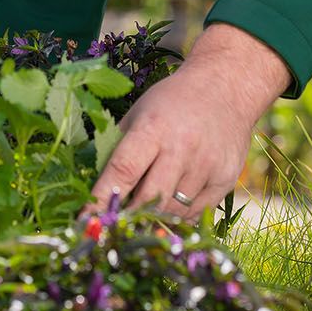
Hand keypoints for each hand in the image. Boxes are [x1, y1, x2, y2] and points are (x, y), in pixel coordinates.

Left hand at [90, 23, 290, 219]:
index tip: (86, 218)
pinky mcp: (225, 179)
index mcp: (153, 127)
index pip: (123, 170)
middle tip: (114, 222)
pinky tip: (170, 205)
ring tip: (143, 211)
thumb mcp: (139, 113)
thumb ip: (119, 148)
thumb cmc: (172, 101)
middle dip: (128, 214)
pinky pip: (196, 212)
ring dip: (154, 216)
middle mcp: (182, 148)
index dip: (103, 198)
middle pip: (149, 197)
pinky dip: (178, 215)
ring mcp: (207, 165)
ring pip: (173, 210)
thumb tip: (96, 189)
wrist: (225, 88)